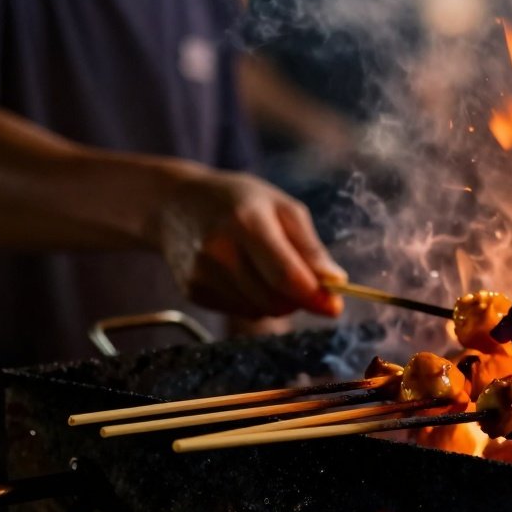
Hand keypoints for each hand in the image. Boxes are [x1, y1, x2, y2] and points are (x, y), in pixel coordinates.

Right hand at [152, 166, 344, 318]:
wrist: (174, 203)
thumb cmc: (238, 200)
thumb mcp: (282, 208)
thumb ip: (310, 248)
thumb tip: (337, 283)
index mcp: (246, 222)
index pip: (286, 276)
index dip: (315, 297)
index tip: (334, 305)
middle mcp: (219, 251)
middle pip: (275, 300)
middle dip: (298, 298)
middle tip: (301, 277)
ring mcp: (201, 274)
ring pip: (259, 311)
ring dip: (276, 301)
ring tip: (267, 268)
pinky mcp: (192, 291)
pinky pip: (240, 311)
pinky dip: (253, 301)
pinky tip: (244, 273)